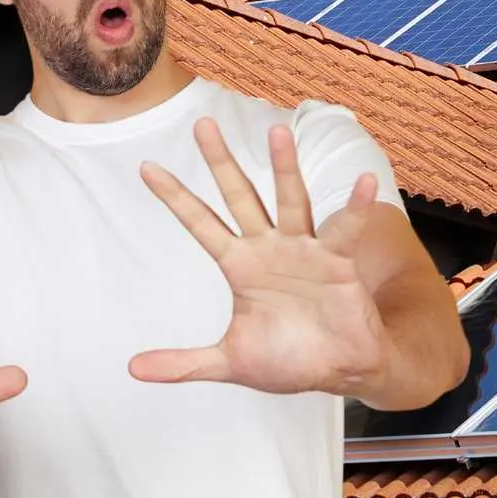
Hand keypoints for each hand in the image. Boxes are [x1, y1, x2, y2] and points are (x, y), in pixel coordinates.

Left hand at [131, 117, 390, 395]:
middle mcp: (270, 248)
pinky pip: (345, 230)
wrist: (340, 373)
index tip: (147, 168)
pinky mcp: (338, 262)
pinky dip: (356, 207)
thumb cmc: (289, 361)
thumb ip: (184, 363)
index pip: (201, 224)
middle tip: (202, 124)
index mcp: (241, 266)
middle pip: (240, 196)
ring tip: (279, 132)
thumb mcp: (230, 362)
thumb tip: (132, 369)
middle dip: (221, 163)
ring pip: (291, 200)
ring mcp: (305, 250)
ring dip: (285, 168)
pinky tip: (364, 182)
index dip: (176, 198)